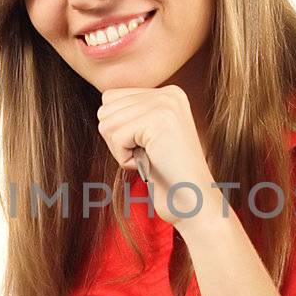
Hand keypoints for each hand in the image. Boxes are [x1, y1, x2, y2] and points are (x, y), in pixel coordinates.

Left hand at [96, 86, 220, 228]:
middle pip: (106, 108)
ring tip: (148, 158)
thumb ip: (129, 115)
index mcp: (167, 93)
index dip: (117, 130)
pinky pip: (116, 136)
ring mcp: (166, 103)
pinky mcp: (159, 119)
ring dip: (120, 150)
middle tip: (145, 154)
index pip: (111, 97)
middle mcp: (169, 92)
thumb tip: (102, 108)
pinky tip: (149, 163)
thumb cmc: (166, 176)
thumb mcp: (147, 137)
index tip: (144, 146)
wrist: (193, 202)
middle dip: (116, 139)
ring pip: (107, 122)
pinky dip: (125, 158)